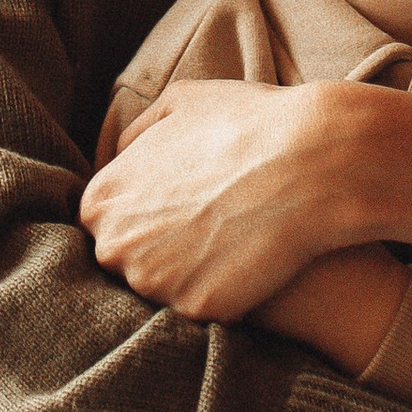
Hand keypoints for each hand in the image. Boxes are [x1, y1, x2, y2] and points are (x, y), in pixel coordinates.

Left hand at [82, 81, 362, 319]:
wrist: (311, 160)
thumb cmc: (247, 123)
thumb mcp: (178, 103)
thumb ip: (136, 133)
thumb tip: (121, 155)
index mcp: (100, 200)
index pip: (107, 223)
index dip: (146, 213)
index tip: (181, 204)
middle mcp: (115, 247)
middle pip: (129, 260)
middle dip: (160, 247)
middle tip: (209, 224)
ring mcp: (154, 284)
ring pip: (165, 289)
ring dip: (192, 272)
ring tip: (234, 239)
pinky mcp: (198, 309)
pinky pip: (206, 306)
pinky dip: (226, 291)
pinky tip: (253, 262)